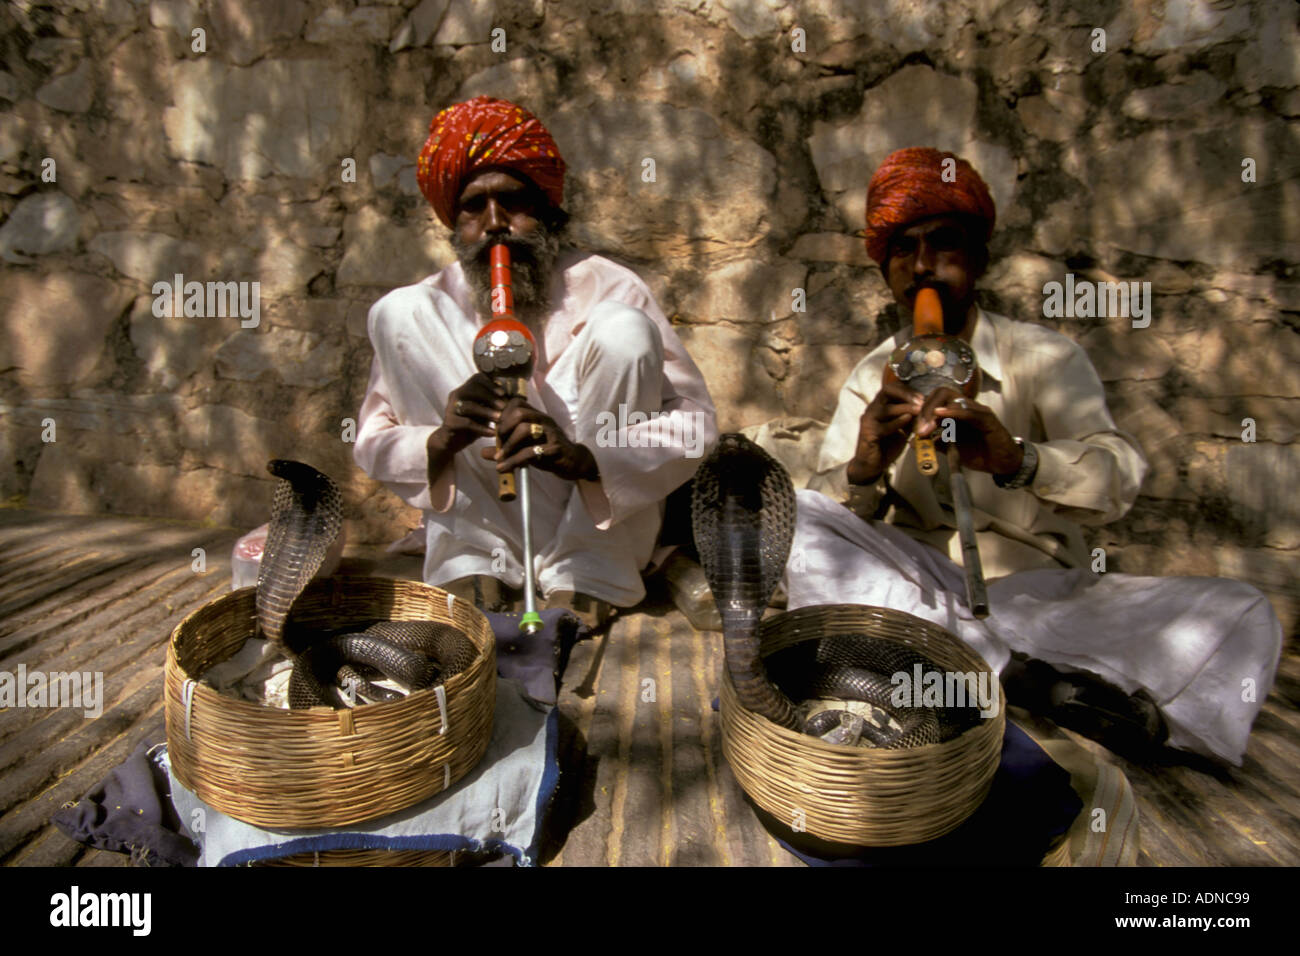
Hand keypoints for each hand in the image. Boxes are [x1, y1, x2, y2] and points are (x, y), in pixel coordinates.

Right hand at [433, 372, 506, 455]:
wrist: (453, 442)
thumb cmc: (472, 425)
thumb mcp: (484, 412)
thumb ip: (494, 404)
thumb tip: (514, 397)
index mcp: (465, 389)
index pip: (476, 379)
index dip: (491, 384)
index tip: (503, 393)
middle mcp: (456, 396)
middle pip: (472, 389)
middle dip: (490, 397)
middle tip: (504, 406)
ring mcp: (451, 409)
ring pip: (469, 406)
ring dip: (487, 412)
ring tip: (499, 419)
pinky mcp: (449, 423)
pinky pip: (466, 423)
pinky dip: (481, 428)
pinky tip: (492, 433)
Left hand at [485, 398, 599, 481]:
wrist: (574, 462)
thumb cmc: (548, 452)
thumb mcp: (525, 447)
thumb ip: (505, 447)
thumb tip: (483, 452)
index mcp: (537, 416)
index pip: (516, 403)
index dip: (502, 414)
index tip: (495, 429)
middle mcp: (544, 420)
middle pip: (519, 413)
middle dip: (503, 427)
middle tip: (497, 441)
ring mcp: (550, 434)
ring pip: (525, 429)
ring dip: (508, 445)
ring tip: (499, 458)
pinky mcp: (554, 449)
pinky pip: (531, 452)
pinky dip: (514, 461)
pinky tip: (504, 468)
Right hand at [847, 380, 921, 484]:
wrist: (872, 464)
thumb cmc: (887, 445)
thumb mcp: (903, 428)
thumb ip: (910, 417)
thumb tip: (926, 407)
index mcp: (880, 405)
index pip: (892, 387)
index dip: (908, 390)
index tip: (923, 397)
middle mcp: (872, 409)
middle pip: (887, 390)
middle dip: (906, 393)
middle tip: (921, 400)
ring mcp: (868, 420)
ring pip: (887, 408)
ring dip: (905, 407)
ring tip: (919, 410)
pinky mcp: (868, 433)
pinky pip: (884, 425)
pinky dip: (897, 422)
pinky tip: (909, 421)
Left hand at [916, 386, 1022, 475]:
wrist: (1002, 463)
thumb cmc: (979, 454)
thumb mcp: (951, 449)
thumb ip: (935, 443)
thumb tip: (914, 442)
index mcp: (957, 412)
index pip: (936, 399)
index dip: (922, 410)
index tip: (913, 427)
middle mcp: (967, 407)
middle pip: (942, 393)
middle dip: (926, 408)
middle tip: (919, 428)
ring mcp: (977, 410)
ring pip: (952, 399)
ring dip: (935, 412)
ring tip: (925, 427)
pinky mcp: (987, 418)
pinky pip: (968, 411)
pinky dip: (953, 412)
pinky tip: (940, 415)